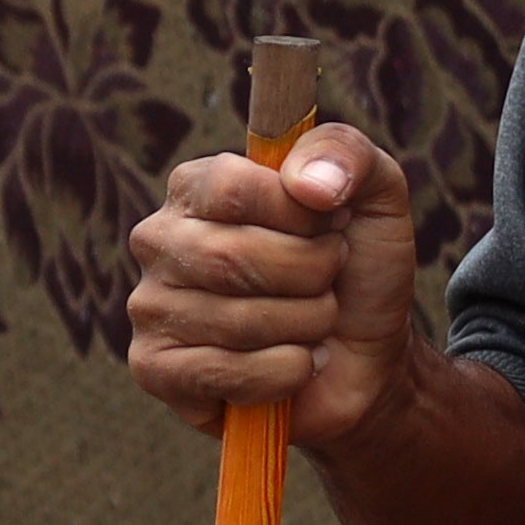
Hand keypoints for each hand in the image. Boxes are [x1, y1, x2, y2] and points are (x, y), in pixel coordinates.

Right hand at [124, 120, 426, 453]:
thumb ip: (346, 153)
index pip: (233, 187)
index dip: (300, 215)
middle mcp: (160, 240)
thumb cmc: (357, 271)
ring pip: (237, 321)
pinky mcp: (155, 369)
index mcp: (197, 187)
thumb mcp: (374, 194)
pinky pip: (225, 372)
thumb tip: (306, 182)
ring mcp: (151, 306)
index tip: (334, 225)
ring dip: (306, 326)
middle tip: (330, 281)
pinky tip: (295, 365)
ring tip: (315, 324)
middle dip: (310, 275)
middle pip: (232, 257)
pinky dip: (285, 372)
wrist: (365, 359)